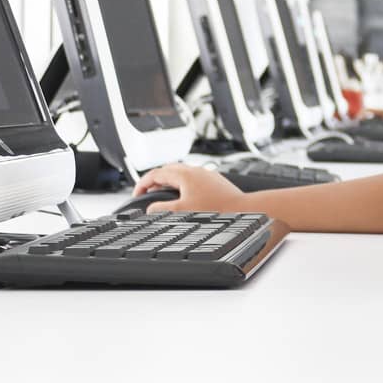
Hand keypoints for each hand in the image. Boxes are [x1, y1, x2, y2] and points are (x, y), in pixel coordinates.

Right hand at [130, 164, 247, 213]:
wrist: (245, 209)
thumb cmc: (217, 210)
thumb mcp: (182, 212)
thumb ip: (161, 210)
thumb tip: (150, 210)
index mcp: (184, 174)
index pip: (156, 173)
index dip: (142, 184)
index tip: (137, 195)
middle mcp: (196, 171)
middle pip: (168, 170)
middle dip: (155, 181)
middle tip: (147, 194)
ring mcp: (206, 175)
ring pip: (181, 175)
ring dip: (169, 184)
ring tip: (163, 198)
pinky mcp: (215, 183)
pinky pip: (193, 181)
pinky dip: (182, 188)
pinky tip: (185, 201)